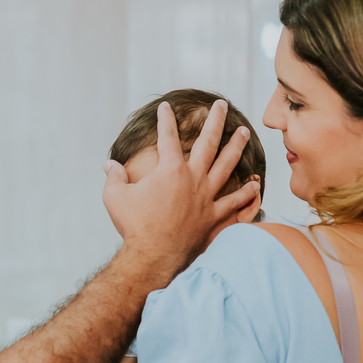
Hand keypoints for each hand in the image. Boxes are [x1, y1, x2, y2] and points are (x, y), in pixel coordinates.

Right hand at [102, 100, 256, 278]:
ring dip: (236, 147)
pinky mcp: (213, 217)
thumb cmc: (133, 227)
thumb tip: (108, 165)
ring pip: (226, 166)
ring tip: (245, 132)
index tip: (166, 108)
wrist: (152, 257)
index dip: (166, 120)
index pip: (168, 137)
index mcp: (170, 170)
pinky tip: (255, 184)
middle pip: (209, 143)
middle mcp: (192, 179)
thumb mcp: (115, 197)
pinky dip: (246, 194)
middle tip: (222, 105)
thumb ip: (113, 177)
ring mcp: (206, 198)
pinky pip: (234, 202)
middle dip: (216, 121)